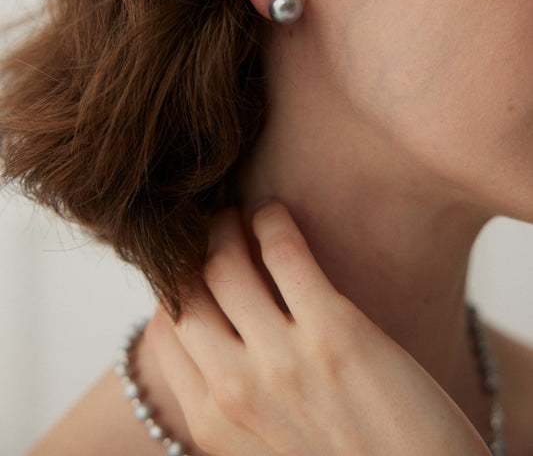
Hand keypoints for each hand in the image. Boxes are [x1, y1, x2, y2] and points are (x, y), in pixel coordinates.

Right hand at [146, 201, 489, 455]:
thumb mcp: (268, 450)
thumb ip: (237, 405)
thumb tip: (224, 341)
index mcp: (213, 423)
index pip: (163, 329)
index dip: (174, 286)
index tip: (195, 263)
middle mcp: (236, 390)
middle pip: (184, 289)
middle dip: (191, 246)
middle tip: (214, 226)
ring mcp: (284, 362)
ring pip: (224, 262)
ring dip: (226, 224)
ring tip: (243, 215)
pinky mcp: (337, 333)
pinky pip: (284, 254)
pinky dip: (272, 222)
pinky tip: (276, 215)